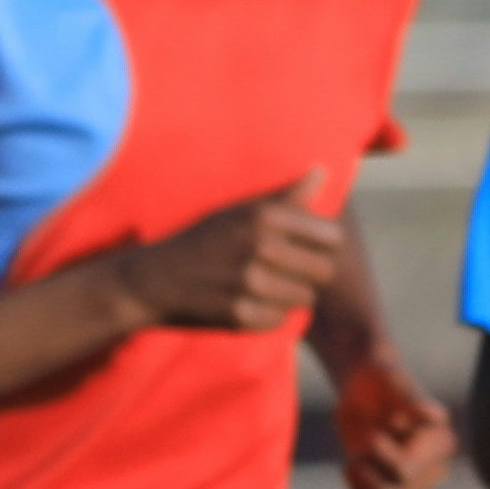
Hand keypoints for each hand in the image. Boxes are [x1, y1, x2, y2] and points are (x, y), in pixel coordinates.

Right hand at [111, 186, 348, 337]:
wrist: (156, 279)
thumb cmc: (204, 238)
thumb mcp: (241, 210)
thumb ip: (287, 196)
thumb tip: (323, 170)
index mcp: (265, 217)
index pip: (332, 237)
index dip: (323, 243)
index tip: (306, 246)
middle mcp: (261, 248)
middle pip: (325, 270)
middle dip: (311, 272)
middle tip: (287, 270)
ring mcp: (251, 285)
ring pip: (306, 297)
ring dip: (291, 294)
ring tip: (265, 284)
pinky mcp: (242, 316)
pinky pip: (282, 319)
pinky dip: (270, 313)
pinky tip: (247, 301)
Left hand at [327, 343, 457, 488]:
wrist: (365, 391)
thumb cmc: (379, 384)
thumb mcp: (390, 384)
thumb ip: (409, 402)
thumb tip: (433, 415)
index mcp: (442, 443)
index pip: (404, 470)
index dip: (378, 452)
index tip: (381, 425)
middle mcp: (436, 469)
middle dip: (368, 466)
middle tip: (365, 438)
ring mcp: (416, 486)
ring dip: (361, 479)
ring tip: (358, 453)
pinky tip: (355, 466)